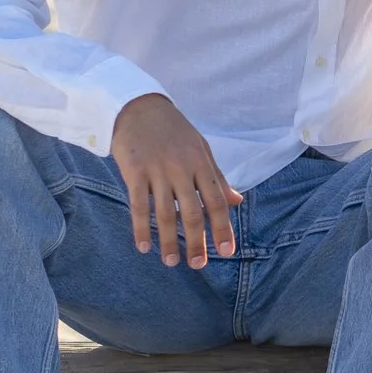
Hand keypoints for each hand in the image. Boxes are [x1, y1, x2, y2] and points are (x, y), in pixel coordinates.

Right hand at [110, 93, 240, 268]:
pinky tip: (144, 246)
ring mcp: (157, 170)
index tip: (228, 252)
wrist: (139, 107)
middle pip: (193, 212)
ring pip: (165, 213)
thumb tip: (238, 202)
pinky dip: (141, 228)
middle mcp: (182, 169)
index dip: (223, 228)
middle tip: (198, 265)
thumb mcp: (201, 149)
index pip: (217, 202)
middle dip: (198, 242)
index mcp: (202, 163)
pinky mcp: (134, 171)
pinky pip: (138, 205)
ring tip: (172, 261)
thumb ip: (217, 178)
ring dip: (168, 241)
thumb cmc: (174, 131)